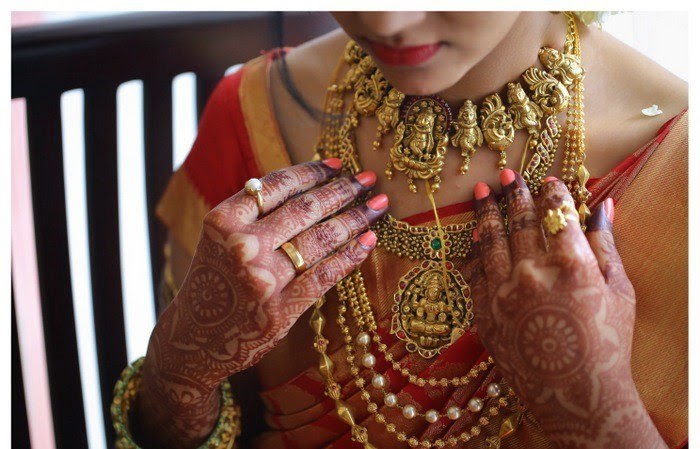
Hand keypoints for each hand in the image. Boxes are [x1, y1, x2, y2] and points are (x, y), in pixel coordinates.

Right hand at [136, 159, 387, 447]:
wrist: (193, 341)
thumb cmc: (212, 283)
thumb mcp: (219, 239)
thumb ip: (255, 214)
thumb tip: (310, 184)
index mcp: (223, 220)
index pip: (278, 185)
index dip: (312, 171)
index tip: (336, 164)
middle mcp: (242, 246)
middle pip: (305, 208)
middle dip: (342, 190)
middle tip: (367, 179)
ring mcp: (263, 279)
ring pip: (321, 238)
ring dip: (355, 217)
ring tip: (377, 204)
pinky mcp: (281, 310)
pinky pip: (325, 275)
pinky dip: (351, 256)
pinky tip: (369, 240)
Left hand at [469, 170, 666, 447]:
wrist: (574, 396)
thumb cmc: (607, 345)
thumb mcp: (619, 293)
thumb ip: (606, 246)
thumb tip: (603, 207)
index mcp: (571, 264)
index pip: (556, 213)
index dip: (552, 192)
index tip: (546, 180)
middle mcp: (532, 273)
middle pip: (520, 221)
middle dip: (514, 194)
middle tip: (506, 175)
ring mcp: (503, 294)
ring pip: (490, 241)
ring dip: (486, 213)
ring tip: (481, 192)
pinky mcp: (485, 313)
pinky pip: (474, 273)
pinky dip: (474, 252)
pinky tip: (472, 238)